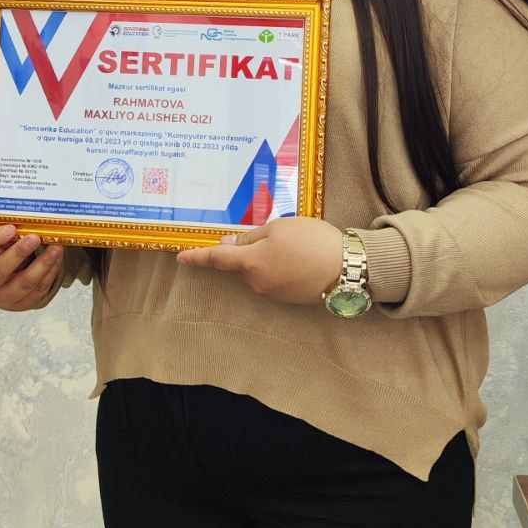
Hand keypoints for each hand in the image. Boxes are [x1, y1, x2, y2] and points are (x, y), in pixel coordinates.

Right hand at [0, 224, 64, 310]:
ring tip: (55, 247)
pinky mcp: (22, 304)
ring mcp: (4, 298)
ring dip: (42, 263)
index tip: (11, 228)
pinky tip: (57, 258)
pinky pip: (39, 289)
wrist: (9, 283)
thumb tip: (27, 221)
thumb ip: (6, 235)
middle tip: (34, 238)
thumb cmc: (3, 257)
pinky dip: (51, 272)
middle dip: (18, 253)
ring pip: (24, 283)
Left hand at [174, 218, 343, 304]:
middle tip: (279, 234)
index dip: (198, 257)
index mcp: (250, 263)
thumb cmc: (311, 241)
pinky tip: (302, 259)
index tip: (180, 258)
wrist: (347, 268)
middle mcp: (257, 283)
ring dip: (269, 258)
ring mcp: (272, 294)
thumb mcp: (279, 228)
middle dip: (251, 249)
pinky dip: (281, 268)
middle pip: (243, 263)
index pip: (217, 259)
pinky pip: (275, 279)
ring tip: (298, 245)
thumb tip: (228, 244)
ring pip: (260, 271)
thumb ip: (250, 237)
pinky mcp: (287, 299)